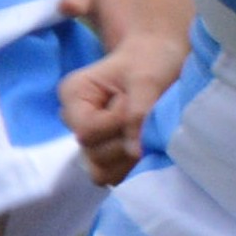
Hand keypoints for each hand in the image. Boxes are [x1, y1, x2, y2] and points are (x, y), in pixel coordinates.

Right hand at [60, 22, 184, 184]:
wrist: (162, 58)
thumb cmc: (151, 60)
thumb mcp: (147, 79)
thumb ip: (139, 113)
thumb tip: (135, 152)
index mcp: (73, 95)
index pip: (86, 130)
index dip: (116, 124)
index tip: (134, 103)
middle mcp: (75, 122)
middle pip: (93, 154)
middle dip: (125, 140)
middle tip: (145, 115)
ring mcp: (91, 142)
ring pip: (102, 172)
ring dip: (130, 158)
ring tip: (146, 131)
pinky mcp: (108, 156)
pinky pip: (115, 176)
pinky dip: (134, 167)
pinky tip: (148, 146)